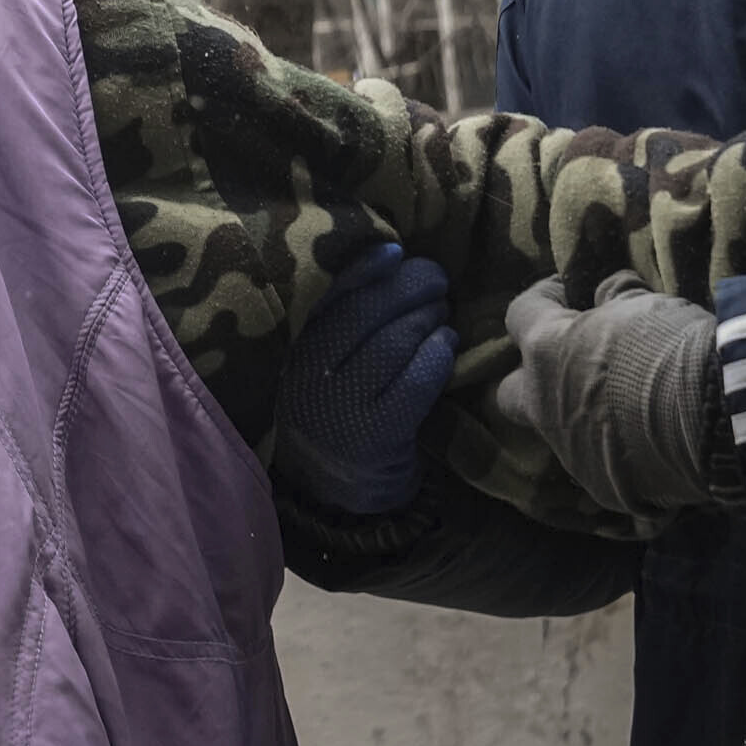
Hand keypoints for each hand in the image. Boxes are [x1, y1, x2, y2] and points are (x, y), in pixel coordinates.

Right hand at [272, 246, 459, 516]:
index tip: (396, 251)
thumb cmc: (340, 417)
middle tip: (436, 279)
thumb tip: (389, 263)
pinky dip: (435, 356)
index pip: (330, 302)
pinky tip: (447, 344)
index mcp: (298, 357)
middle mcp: (312, 379)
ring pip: (389, 345)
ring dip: (425, 318)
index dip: (364, 271)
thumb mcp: (325, 372)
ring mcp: (343, 408)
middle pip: (362, 316)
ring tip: (443, 311)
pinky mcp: (377, 435)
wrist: (337, 494)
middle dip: (405, 288)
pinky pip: (413, 384)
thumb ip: (344, 329)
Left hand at [493, 272, 726, 524]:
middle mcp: (544, 404)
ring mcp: (569, 451)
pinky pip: (602, 467)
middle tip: (567, 367)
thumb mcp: (646, 306)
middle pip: (510, 392)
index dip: (542, 298)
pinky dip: (620, 454)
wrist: (717, 418)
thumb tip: (608, 293)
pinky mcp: (601, 486)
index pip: (520, 313)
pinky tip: (653, 445)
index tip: (566, 293)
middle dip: (530, 379)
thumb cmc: (674, 349)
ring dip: (583, 418)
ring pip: (559, 433)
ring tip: (627, 409)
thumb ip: (616, 298)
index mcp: (547, 350)